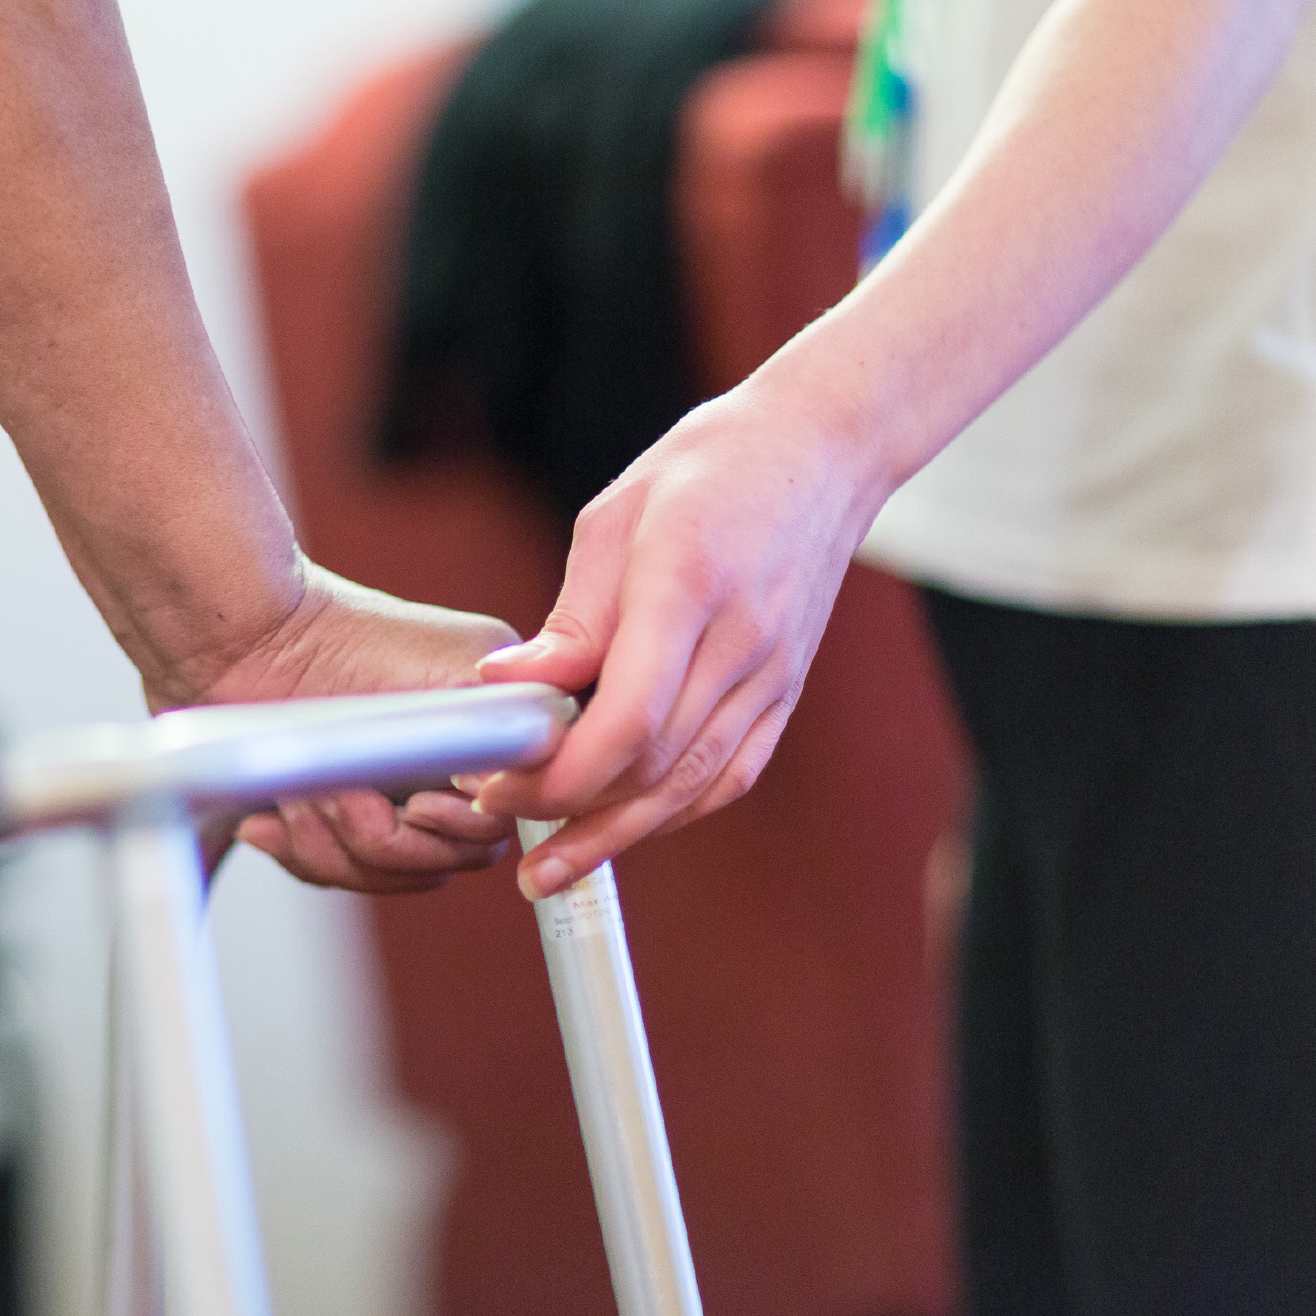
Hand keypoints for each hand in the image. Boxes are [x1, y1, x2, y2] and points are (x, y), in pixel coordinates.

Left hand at [170, 562, 521, 892]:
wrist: (243, 638)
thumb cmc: (342, 636)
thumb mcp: (456, 671)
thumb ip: (511, 731)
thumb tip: (520, 794)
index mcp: (495, 731)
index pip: (506, 822)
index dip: (460, 829)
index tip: (418, 806)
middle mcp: (451, 768)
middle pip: (448, 860)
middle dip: (385, 837)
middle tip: (342, 793)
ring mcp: (394, 795)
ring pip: (390, 872)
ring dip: (335, 841)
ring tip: (298, 794)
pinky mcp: (339, 816)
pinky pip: (339, 871)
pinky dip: (301, 849)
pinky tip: (271, 815)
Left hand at [466, 355, 892, 899]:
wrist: (818, 453)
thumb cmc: (704, 472)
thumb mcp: (612, 519)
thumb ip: (571, 618)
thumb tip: (507, 689)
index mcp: (689, 585)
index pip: (629, 717)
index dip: (559, 771)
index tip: (497, 780)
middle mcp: (741, 642)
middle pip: (655, 765)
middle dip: (569, 810)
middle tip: (499, 817)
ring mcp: (773, 675)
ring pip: (692, 785)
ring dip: (617, 833)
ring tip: (551, 862)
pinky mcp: (785, 692)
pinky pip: (730, 776)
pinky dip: (673, 812)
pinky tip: (623, 827)